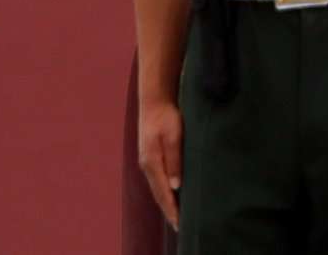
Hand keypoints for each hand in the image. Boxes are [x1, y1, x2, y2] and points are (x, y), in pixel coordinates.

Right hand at [137, 95, 184, 228]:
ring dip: (166, 202)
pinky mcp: (151, 157)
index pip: (163, 193)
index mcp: (152, 162)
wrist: (154, 100)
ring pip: (157, 188)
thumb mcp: (173, 136)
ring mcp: (148, 161)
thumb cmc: (166, 115)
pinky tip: (171, 194)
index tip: (180, 223)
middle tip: (180, 226)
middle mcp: (147, 165)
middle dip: (168, 210)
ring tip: (176, 216)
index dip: (172, 209)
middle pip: (158, 194)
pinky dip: (164, 191)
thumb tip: (176, 185)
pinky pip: (157, 180)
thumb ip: (174, 160)